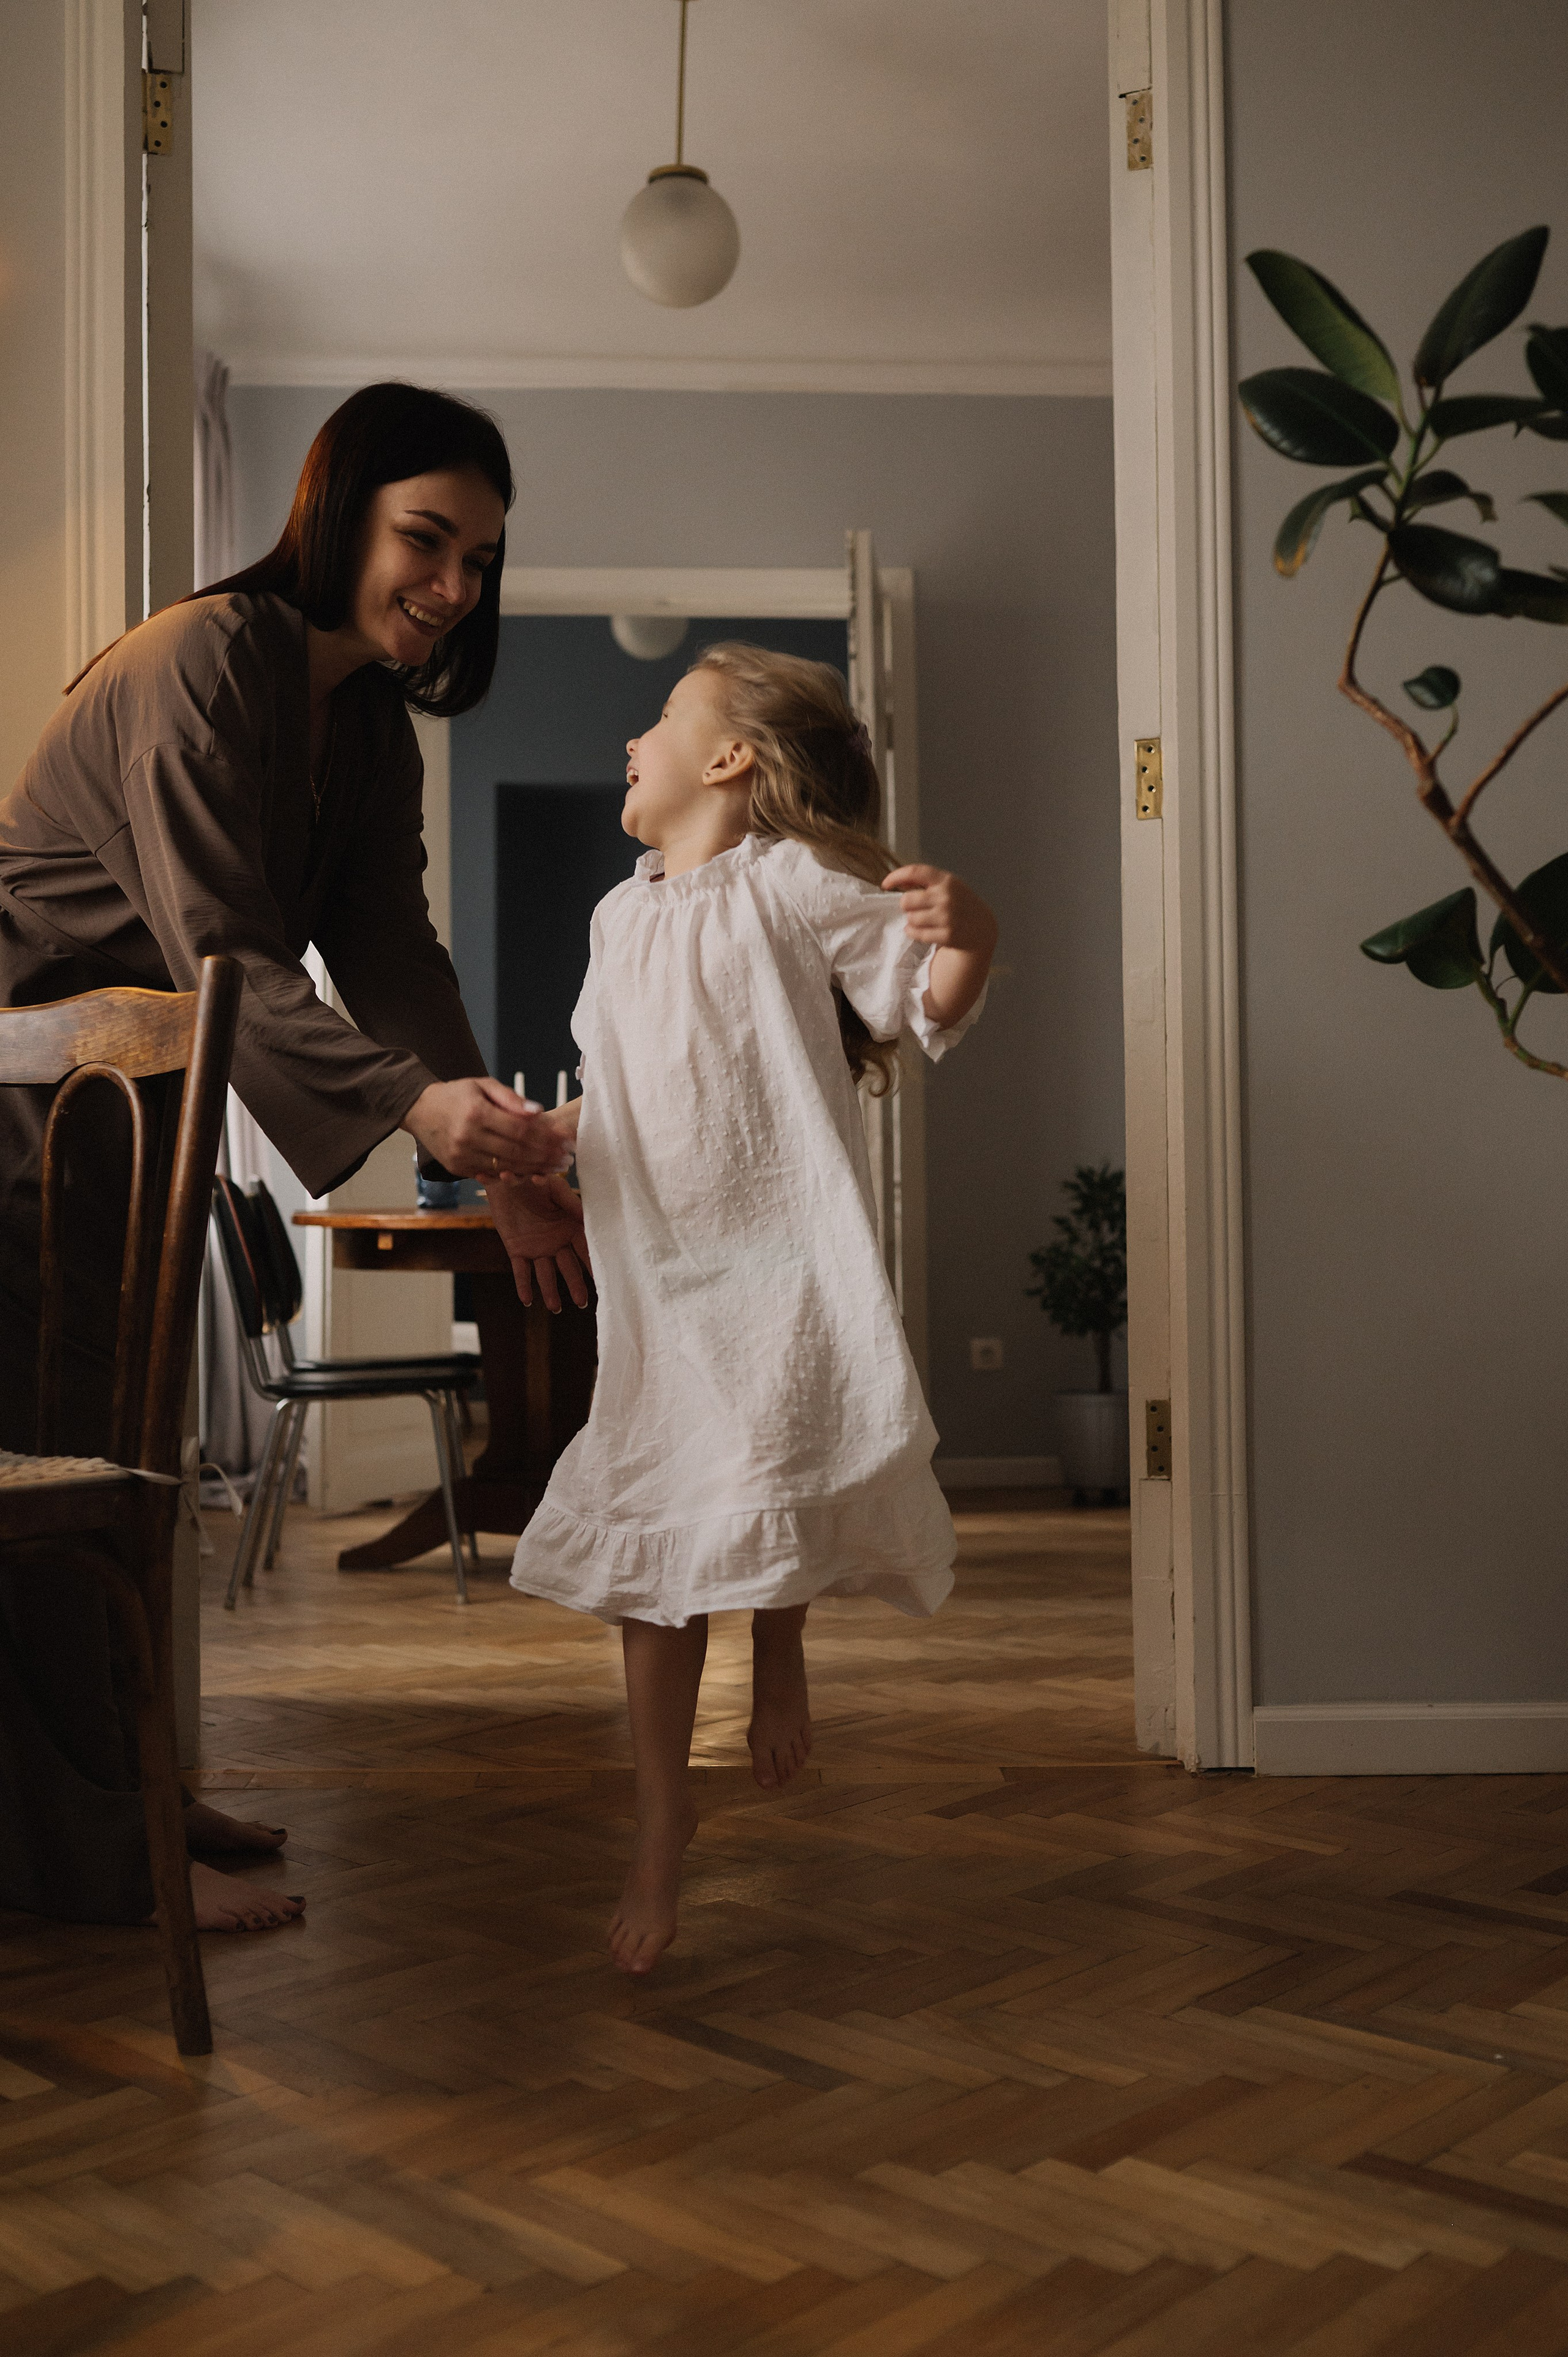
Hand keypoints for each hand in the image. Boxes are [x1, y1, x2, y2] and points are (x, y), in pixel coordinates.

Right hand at [400, 1076, 570, 1179]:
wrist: (419, 1109)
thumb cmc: (457, 1094)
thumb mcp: (483, 1085)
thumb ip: (511, 1098)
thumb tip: (539, 1112)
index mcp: (476, 1113)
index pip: (519, 1130)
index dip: (546, 1137)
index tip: (566, 1140)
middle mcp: (467, 1137)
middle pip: (516, 1152)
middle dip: (546, 1156)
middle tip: (567, 1158)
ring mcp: (461, 1156)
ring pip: (506, 1167)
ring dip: (535, 1169)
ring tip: (556, 1168)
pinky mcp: (457, 1168)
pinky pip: (491, 1174)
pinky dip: (513, 1174)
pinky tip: (533, 1172)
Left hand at [485, 1172, 591, 1311]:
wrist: (504, 1177)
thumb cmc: (534, 1180)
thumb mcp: (554, 1188)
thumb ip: (570, 1203)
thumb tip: (589, 1217)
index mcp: (569, 1227)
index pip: (584, 1249)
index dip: (592, 1263)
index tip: (603, 1278)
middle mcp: (556, 1242)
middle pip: (568, 1267)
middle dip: (575, 1284)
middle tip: (582, 1302)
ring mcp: (537, 1248)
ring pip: (546, 1274)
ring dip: (550, 1291)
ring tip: (554, 1307)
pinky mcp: (517, 1250)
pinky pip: (521, 1271)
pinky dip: (523, 1285)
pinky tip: (527, 1300)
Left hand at [882, 864, 998, 955]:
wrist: (982, 928)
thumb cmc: (959, 904)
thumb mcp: (948, 886)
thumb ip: (926, 882)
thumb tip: (897, 882)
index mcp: (946, 880)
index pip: (915, 872)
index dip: (896, 876)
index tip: (885, 884)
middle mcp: (947, 897)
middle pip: (906, 900)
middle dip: (906, 906)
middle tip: (915, 909)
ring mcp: (948, 917)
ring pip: (910, 919)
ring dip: (912, 921)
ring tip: (923, 920)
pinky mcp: (947, 935)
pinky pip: (916, 934)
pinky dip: (914, 933)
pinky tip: (921, 930)